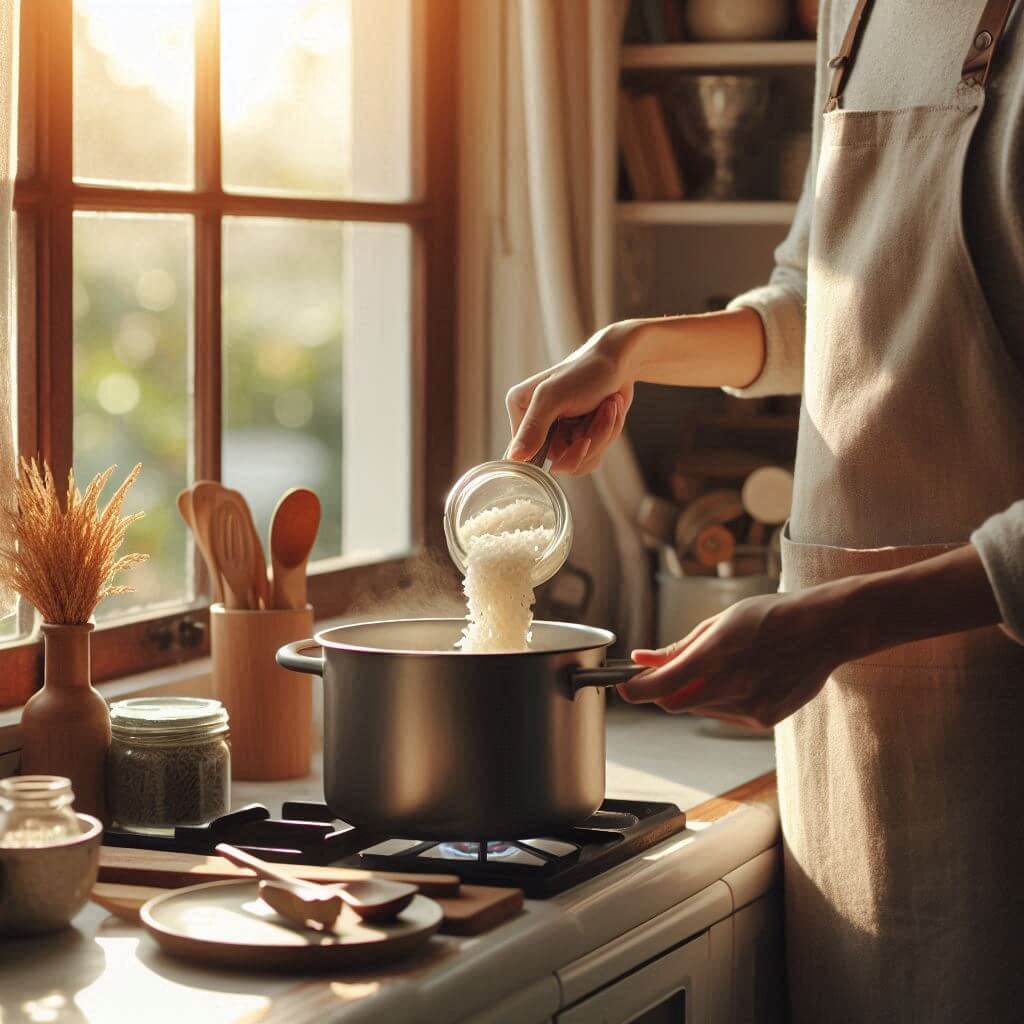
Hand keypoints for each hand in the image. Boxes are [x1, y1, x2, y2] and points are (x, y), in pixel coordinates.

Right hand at [505, 323, 635, 474]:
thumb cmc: (586, 371)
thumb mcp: (553, 397)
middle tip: (599, 411)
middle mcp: (537, 426)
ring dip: (604, 434)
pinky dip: (609, 434)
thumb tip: (514, 458)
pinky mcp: (579, 437)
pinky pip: (593, 455)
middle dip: (590, 440)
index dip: (562, 455)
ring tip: (607, 405)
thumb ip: (533, 427)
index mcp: (521, 411)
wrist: (619, 360)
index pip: (532, 458)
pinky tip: (610, 410)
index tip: (584, 437)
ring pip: (582, 460)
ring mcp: (560, 434)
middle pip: (563, 462)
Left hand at [617, 588, 852, 728]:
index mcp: (717, 654)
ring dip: (695, 693)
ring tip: (723, 665)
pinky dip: (720, 700)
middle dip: (662, 690)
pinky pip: (725, 714)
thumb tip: (642, 658)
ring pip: (699, 708)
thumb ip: (679, 647)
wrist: (825, 630)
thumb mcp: (720, 622)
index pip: (660, 686)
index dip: (634, 690)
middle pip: (673, 703)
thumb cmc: (772, 616)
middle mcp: (731, 684)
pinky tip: (744, 677)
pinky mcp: (763, 719)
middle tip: (662, 673)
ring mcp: (749, 705)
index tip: (623, 685)